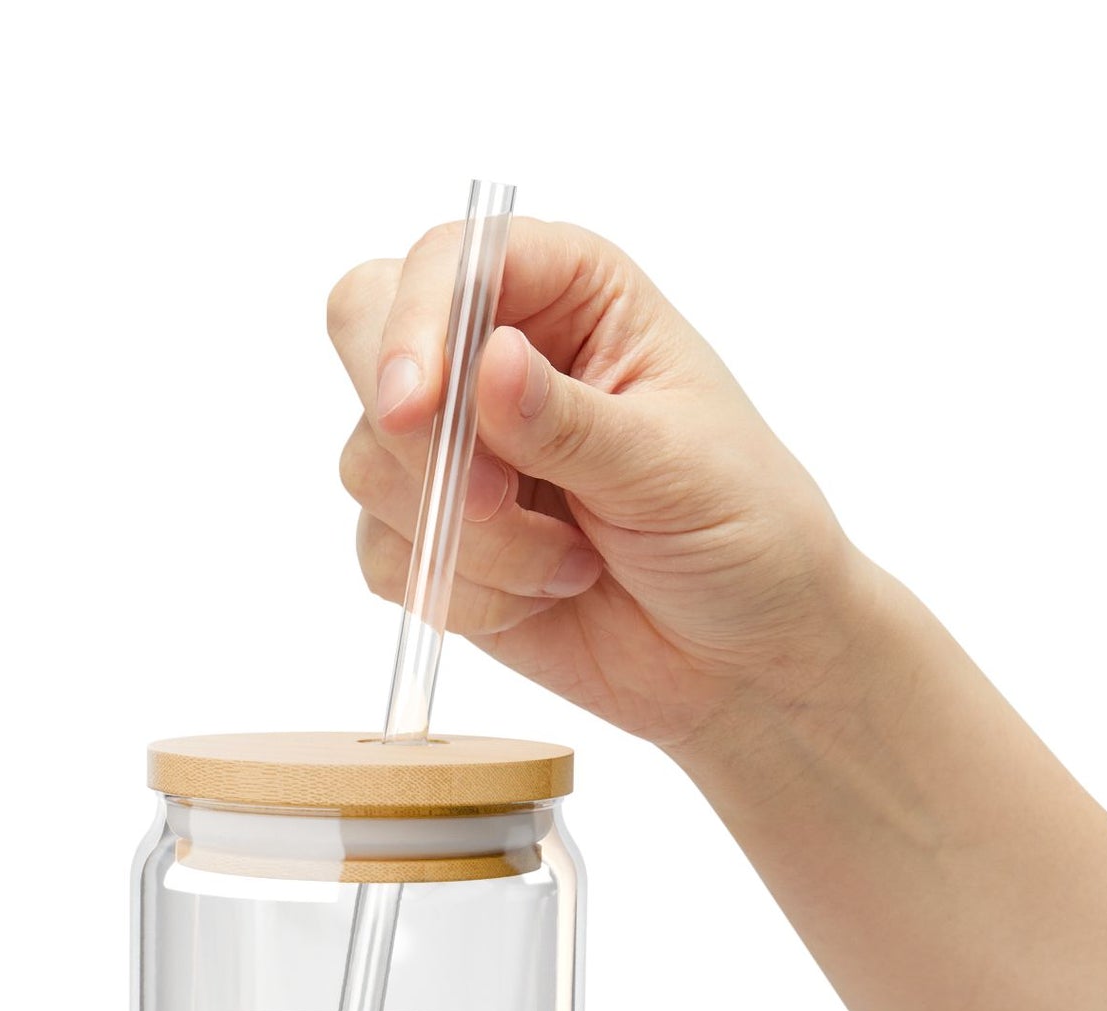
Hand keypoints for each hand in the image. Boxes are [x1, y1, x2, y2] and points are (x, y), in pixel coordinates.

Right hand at [328, 218, 871, 752]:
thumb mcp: (671, 466)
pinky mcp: (434, 538)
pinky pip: (383, 555)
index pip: (449, 261)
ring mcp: (456, 449)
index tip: (416, 410)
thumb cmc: (740, 530)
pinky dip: (459, 592)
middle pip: (364, 333)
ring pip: (370, 463)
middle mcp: (495, 354)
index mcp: (569, 292)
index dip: (415, 324)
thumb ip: (569, 421)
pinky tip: (542, 597)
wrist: (742, 654)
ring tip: (569, 564)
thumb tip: (488, 361)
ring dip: (467, 537)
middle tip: (490, 500)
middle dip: (413, 434)